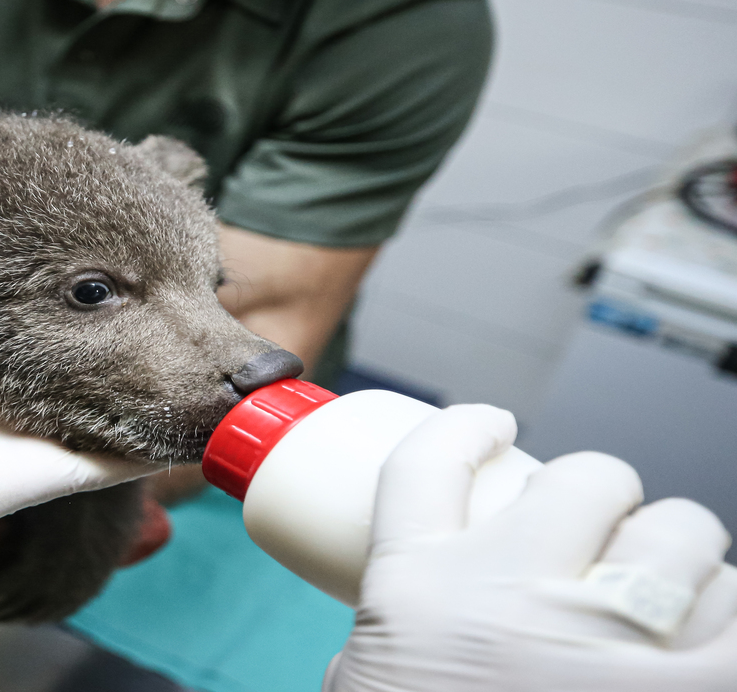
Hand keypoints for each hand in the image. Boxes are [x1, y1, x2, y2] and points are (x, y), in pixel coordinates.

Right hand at [324, 405, 736, 691]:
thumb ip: (388, 641)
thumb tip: (418, 607)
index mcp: (414, 592)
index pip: (431, 461)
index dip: (467, 427)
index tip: (492, 426)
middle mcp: (506, 596)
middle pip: (583, 479)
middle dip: (606, 498)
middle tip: (602, 542)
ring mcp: (602, 645)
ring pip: (682, 533)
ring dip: (685, 559)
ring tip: (671, 601)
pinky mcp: (685, 690)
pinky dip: (736, 616)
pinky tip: (716, 626)